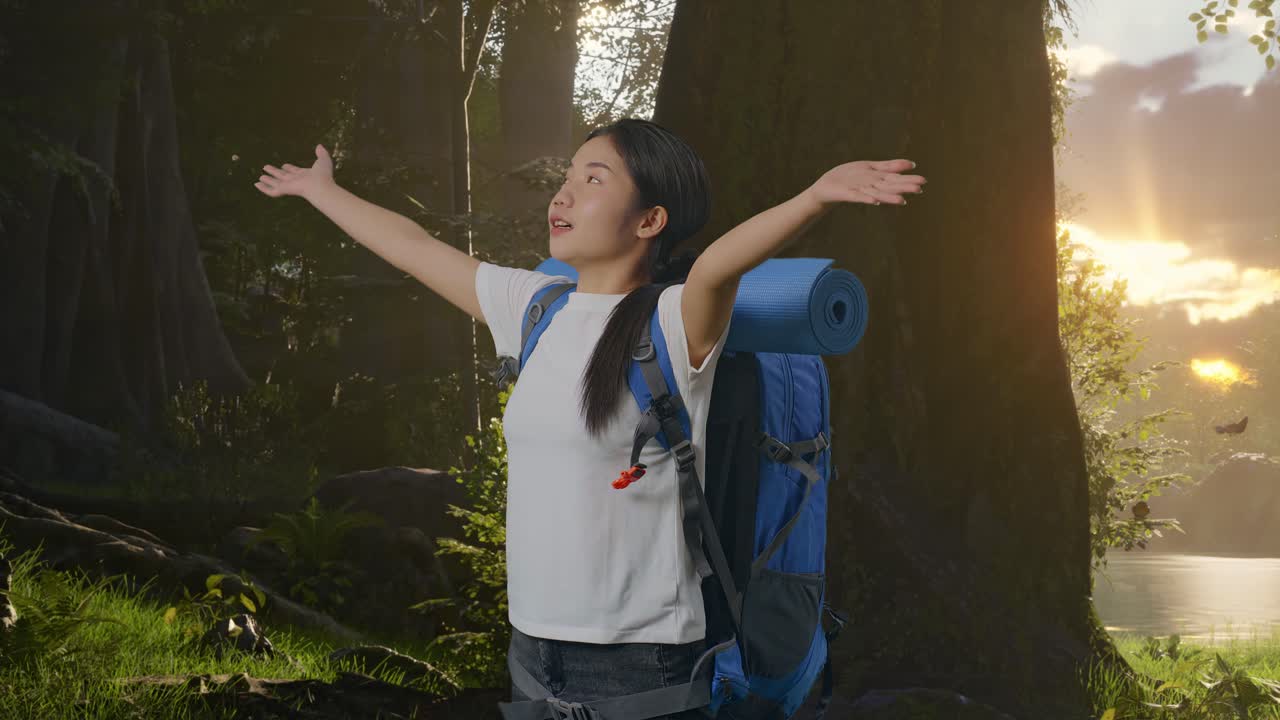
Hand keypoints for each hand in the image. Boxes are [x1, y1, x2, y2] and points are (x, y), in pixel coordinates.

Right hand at [255, 144, 335, 200]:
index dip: (290, 168)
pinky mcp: (284, 190)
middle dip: (275, 172)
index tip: (284, 166)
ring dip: (268, 180)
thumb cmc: (323, 175)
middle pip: (283, 176)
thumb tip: (319, 146)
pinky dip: (264, 188)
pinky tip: (257, 184)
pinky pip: (271, 191)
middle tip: (267, 168)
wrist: (320, 186)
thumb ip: (321, 153)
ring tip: (260, 177)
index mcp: (304, 175)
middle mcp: (296, 181)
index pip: (295, 171)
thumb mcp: (323, 160)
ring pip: (276, 183)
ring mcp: (289, 186)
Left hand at [806, 159, 924, 206]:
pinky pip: (858, 197)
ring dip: (888, 197)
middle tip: (919, 189)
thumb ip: (890, 167)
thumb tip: (912, 164)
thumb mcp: (871, 168)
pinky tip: (874, 201)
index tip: (923, 182)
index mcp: (878, 180)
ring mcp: (860, 191)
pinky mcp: (847, 194)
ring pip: (877, 193)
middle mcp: (872, 187)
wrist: (826, 187)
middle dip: (903, 188)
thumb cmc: (849, 177)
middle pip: (889, 187)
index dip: (908, 180)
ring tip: (901, 200)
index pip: (896, 180)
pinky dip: (866, 198)